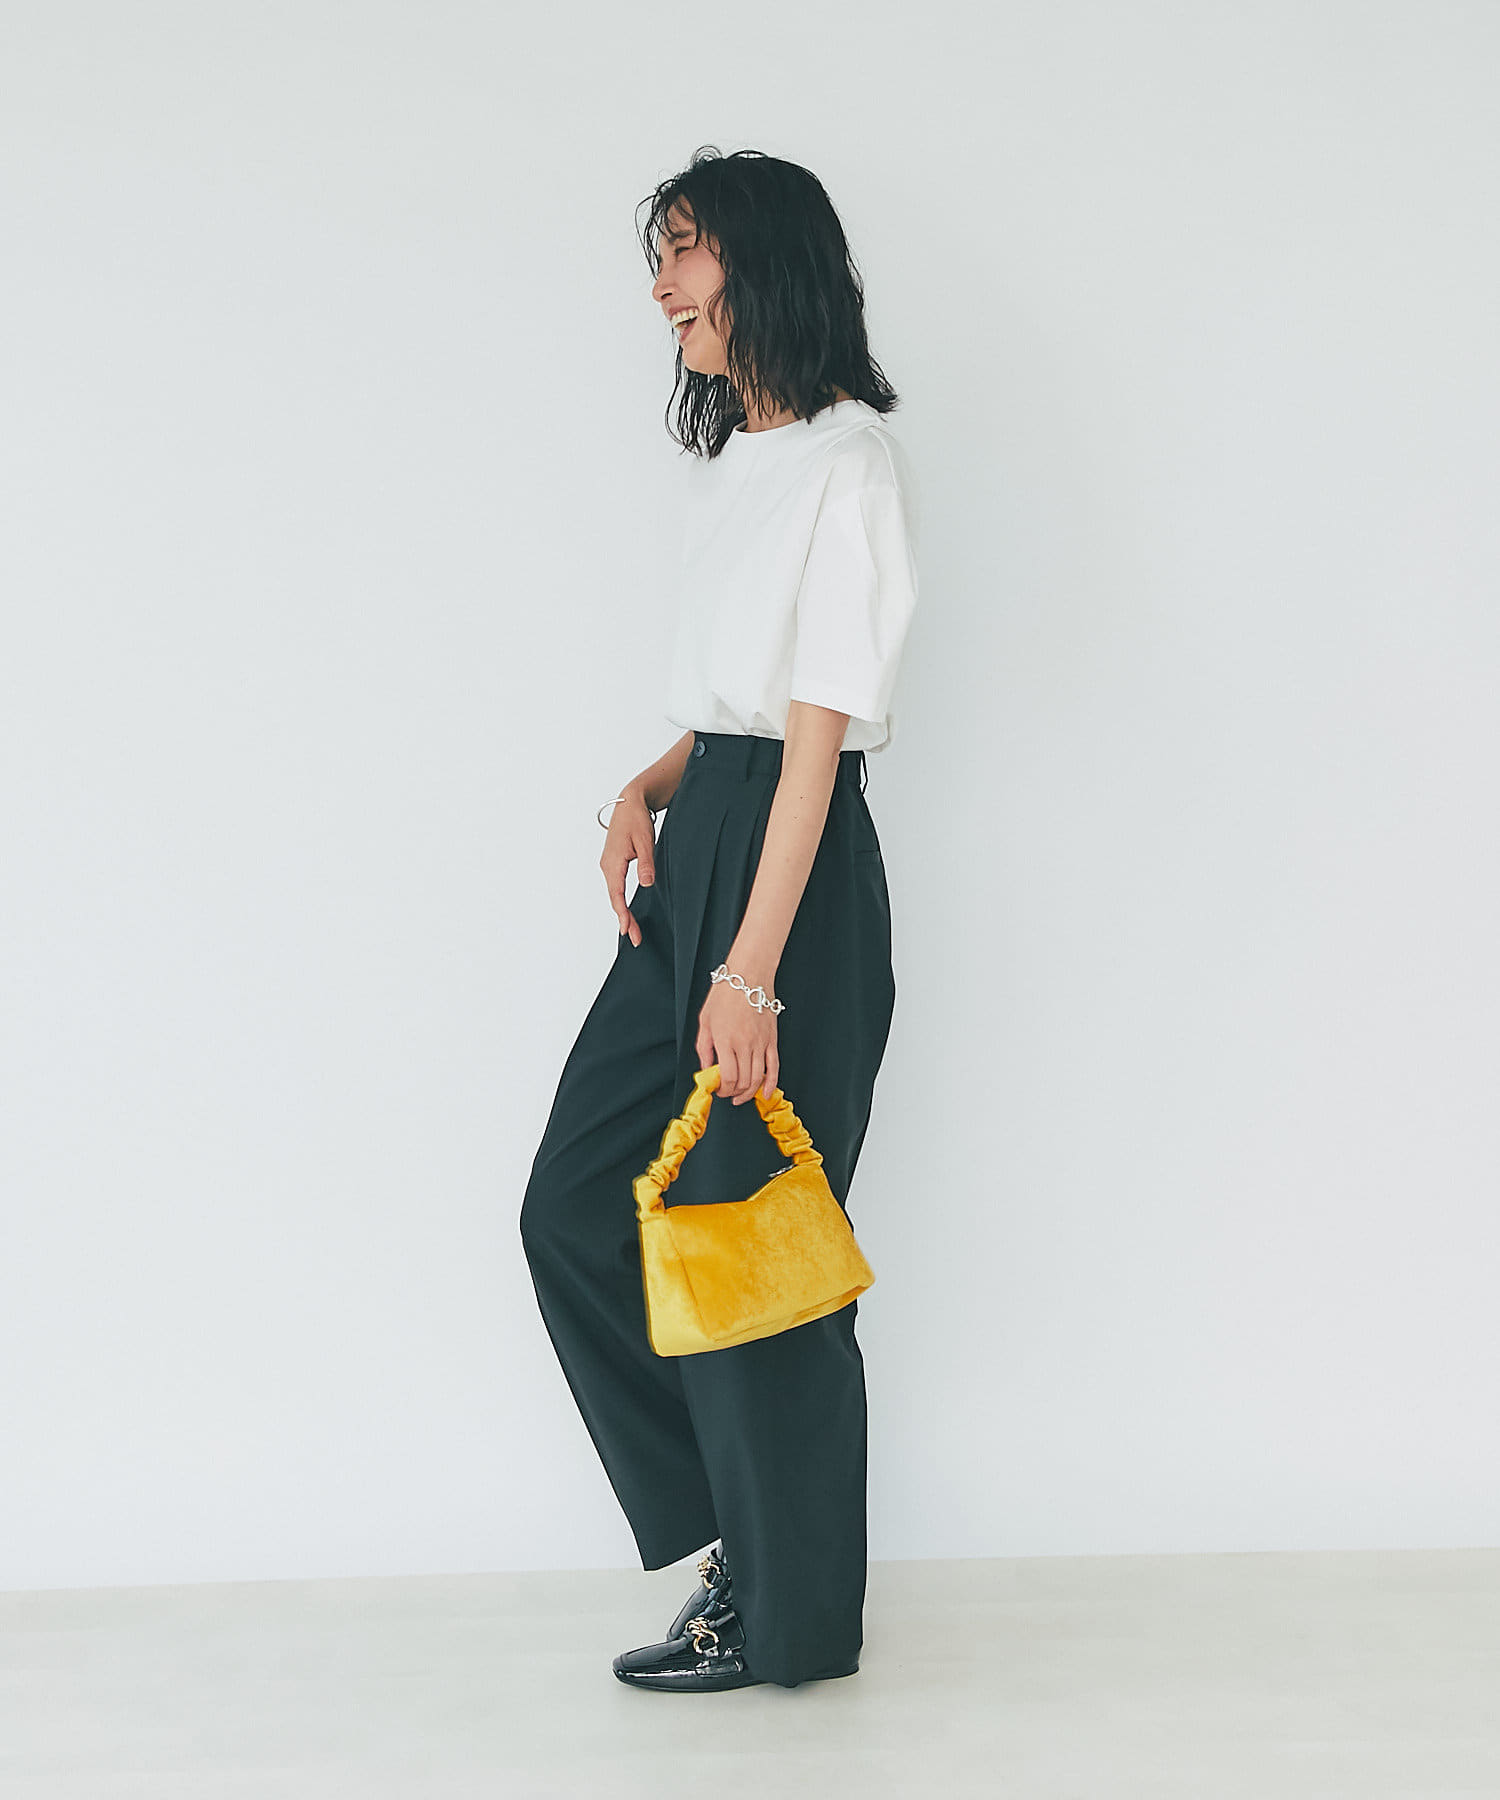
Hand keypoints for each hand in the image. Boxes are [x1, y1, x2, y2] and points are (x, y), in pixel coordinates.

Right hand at [600, 789, 655, 946]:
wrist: (629, 802)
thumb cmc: (636, 819)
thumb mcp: (646, 840)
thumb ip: (647, 863)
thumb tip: (646, 884)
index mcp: (613, 862)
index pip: (617, 894)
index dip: (623, 914)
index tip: (627, 930)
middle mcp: (607, 865)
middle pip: (615, 898)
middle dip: (624, 919)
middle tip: (635, 938)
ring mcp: (608, 865)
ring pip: (615, 893)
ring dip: (622, 911)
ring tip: (632, 929)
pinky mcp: (613, 863)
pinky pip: (615, 886)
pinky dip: (620, 900)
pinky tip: (627, 910)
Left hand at [697, 971, 779, 1103]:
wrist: (749, 975)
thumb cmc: (725, 994)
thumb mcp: (705, 1020)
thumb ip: (704, 1047)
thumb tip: (705, 1069)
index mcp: (725, 1040)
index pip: (727, 1077)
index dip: (723, 1090)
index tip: (718, 1090)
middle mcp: (744, 1044)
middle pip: (743, 1081)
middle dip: (734, 1093)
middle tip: (728, 1093)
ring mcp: (761, 1043)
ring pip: (758, 1078)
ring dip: (749, 1092)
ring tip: (742, 1096)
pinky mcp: (772, 1040)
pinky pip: (774, 1067)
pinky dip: (770, 1084)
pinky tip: (765, 1093)